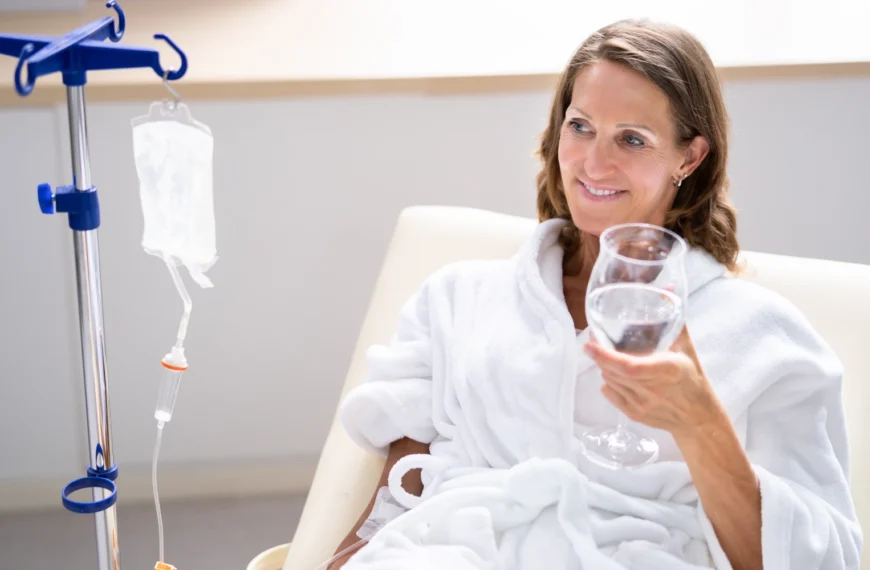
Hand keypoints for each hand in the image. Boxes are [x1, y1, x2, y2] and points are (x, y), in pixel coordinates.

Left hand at [583, 325, 724, 438]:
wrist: (697, 416)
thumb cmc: (691, 378)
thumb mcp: (686, 348)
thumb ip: (674, 319)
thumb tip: (669, 287)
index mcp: (666, 370)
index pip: (629, 366)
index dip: (606, 356)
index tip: (590, 344)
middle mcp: (651, 389)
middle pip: (613, 372)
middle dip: (600, 356)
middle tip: (594, 341)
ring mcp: (641, 404)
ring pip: (609, 381)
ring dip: (605, 367)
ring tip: (608, 356)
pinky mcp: (634, 414)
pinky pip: (610, 393)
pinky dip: (608, 381)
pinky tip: (616, 374)